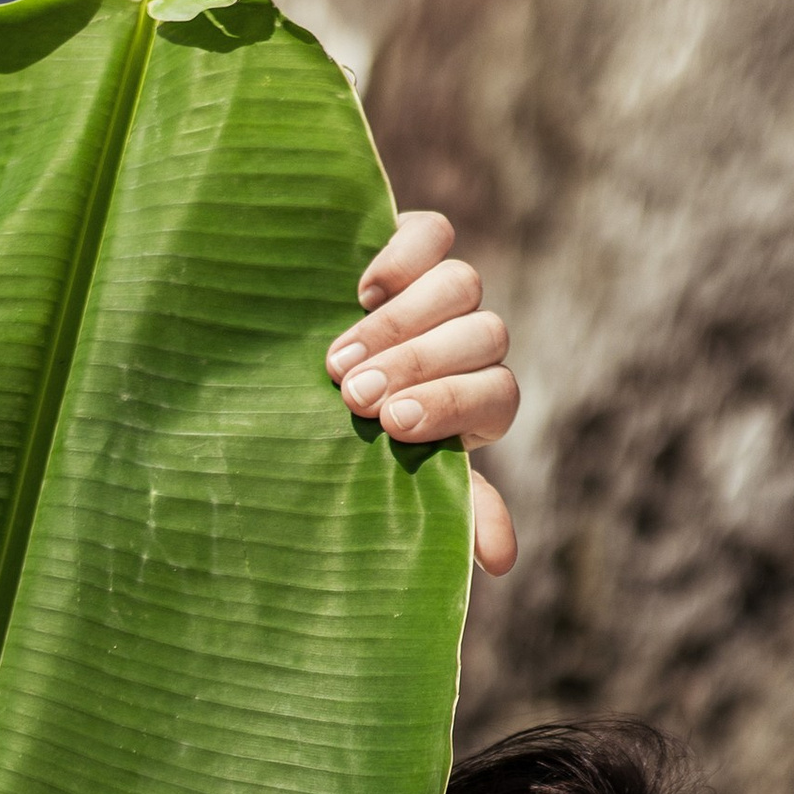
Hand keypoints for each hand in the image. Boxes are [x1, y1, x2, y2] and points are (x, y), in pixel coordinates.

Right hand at [327, 209, 521, 576]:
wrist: (292, 370)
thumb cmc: (352, 438)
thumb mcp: (396, 474)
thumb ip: (453, 506)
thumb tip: (502, 561)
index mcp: (479, 399)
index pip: (497, 395)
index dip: (450, 406)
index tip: (392, 426)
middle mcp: (472, 340)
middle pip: (483, 336)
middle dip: (417, 368)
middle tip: (352, 397)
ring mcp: (444, 288)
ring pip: (462, 284)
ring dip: (400, 325)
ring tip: (339, 358)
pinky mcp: (413, 241)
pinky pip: (434, 233)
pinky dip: (402, 257)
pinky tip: (363, 290)